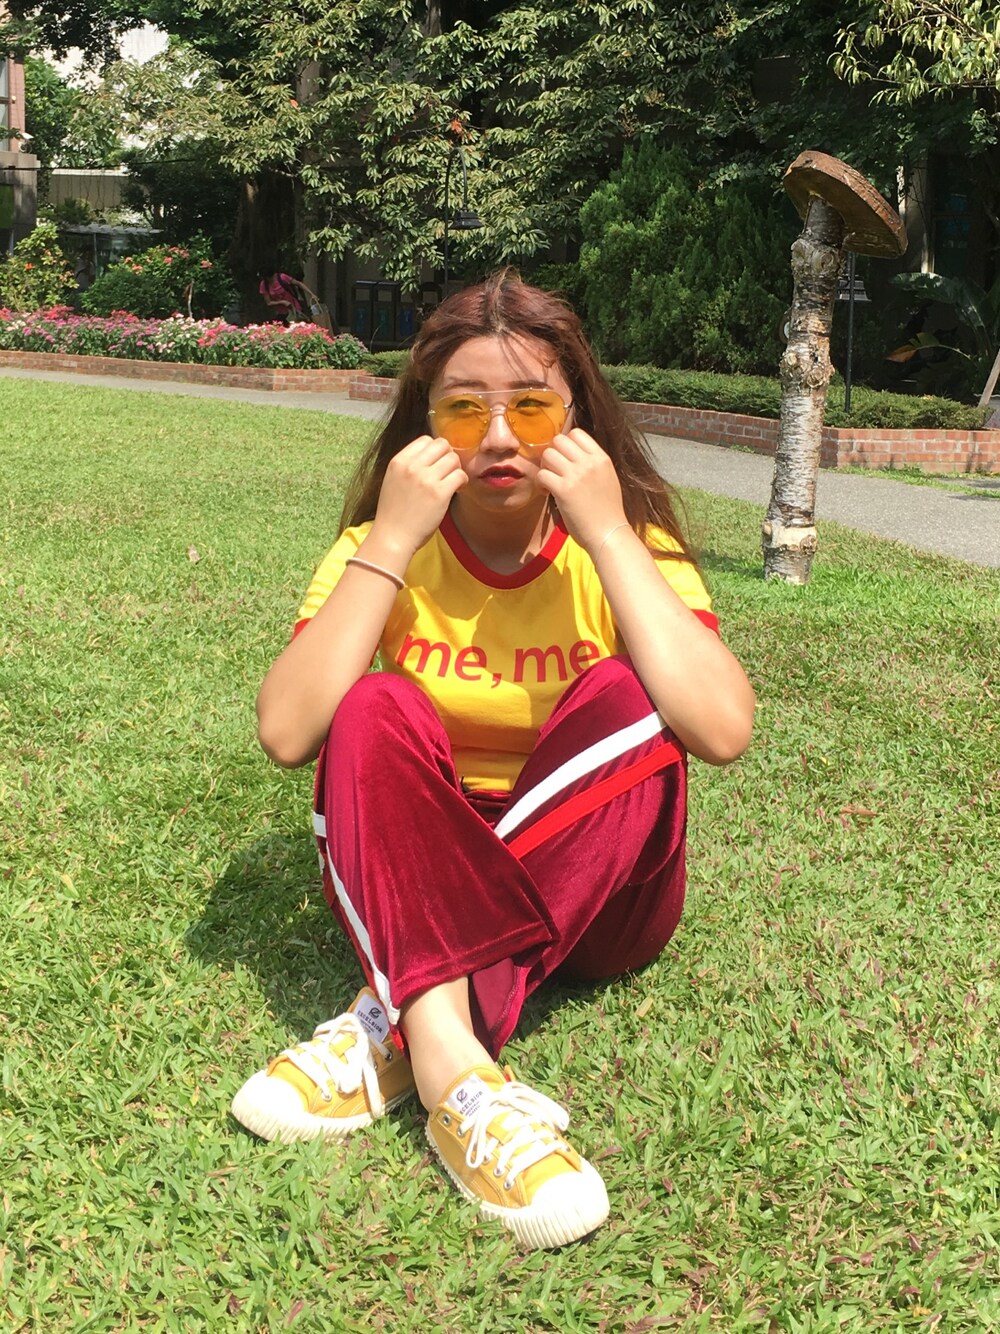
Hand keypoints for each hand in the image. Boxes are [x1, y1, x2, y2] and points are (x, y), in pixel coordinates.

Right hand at [370, 435, 467, 557]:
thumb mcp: (393, 480)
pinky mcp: (439, 493)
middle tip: (448, 473)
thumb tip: (433, 456)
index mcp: (398, 461)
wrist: (393, 538)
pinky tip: (456, 490)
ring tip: (452, 483)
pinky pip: (460, 475)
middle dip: (448, 457)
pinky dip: (462, 481)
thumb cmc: (394, 513)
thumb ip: (409, 466)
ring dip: (456, 470)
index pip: (425, 440)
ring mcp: (426, 479)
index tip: (437, 464)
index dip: (436, 451)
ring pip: (453, 459)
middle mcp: (412, 466)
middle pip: (442, 445)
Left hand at [537, 428, 626, 554]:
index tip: (564, 459)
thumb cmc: (607, 511)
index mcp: (601, 458)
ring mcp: (576, 475)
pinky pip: (542, 475)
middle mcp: (589, 463)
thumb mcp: (607, 478)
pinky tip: (547, 493)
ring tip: (550, 482)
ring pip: (548, 455)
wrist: (608, 534)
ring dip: (545, 467)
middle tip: (554, 470)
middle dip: (552, 454)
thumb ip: (593, 464)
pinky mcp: (563, 490)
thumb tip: (572, 454)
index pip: (576, 433)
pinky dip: (540, 483)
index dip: (565, 444)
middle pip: (559, 441)